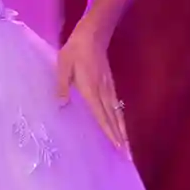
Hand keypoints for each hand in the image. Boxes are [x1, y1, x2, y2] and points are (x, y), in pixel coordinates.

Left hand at [58, 26, 129, 151]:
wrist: (93, 34)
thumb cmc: (75, 50)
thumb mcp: (63, 66)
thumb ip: (62, 85)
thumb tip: (62, 105)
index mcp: (90, 89)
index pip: (101, 115)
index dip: (109, 131)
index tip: (117, 146)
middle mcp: (102, 92)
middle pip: (113, 118)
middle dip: (120, 137)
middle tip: (126, 154)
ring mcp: (108, 88)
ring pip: (117, 112)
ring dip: (122, 129)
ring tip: (127, 145)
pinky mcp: (109, 84)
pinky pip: (116, 105)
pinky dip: (119, 118)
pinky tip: (121, 125)